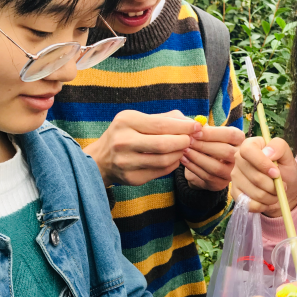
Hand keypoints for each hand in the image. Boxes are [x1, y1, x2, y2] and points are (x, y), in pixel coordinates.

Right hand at [84, 110, 200, 186]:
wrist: (100, 160)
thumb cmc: (125, 135)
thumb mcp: (137, 120)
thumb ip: (164, 119)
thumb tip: (190, 121)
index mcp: (126, 122)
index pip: (161, 125)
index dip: (183, 126)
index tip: (196, 126)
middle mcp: (123, 142)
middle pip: (164, 144)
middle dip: (183, 141)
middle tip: (192, 139)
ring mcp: (126, 162)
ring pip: (164, 160)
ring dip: (179, 154)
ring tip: (183, 148)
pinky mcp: (132, 178)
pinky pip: (160, 172)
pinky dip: (172, 165)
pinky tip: (173, 159)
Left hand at [181, 125, 244, 190]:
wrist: (205, 165)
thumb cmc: (208, 143)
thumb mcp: (208, 134)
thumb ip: (203, 129)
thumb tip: (196, 126)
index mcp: (240, 140)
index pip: (230, 135)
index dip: (212, 133)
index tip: (195, 132)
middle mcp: (240, 158)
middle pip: (226, 152)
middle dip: (204, 146)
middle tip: (188, 141)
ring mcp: (232, 173)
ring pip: (216, 167)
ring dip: (197, 157)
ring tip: (184, 150)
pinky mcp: (221, 184)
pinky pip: (206, 176)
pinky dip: (193, 167)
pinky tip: (183, 159)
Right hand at [232, 136, 296, 215]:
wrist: (284, 190)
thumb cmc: (285, 170)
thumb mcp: (287, 156)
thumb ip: (279, 147)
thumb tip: (267, 152)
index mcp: (250, 145)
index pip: (247, 150)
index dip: (262, 163)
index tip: (276, 173)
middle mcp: (239, 160)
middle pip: (254, 175)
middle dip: (273, 185)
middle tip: (282, 185)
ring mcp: (235, 177)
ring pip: (254, 192)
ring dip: (271, 196)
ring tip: (276, 193)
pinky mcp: (235, 193)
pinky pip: (249, 204)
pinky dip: (263, 205)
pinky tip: (267, 200)